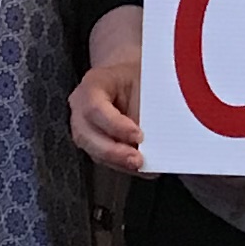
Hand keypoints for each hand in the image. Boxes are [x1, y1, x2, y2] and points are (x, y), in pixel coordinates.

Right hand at [70, 53, 143, 172]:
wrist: (132, 78)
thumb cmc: (138, 78)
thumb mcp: (145, 81)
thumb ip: (150, 104)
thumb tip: (163, 132)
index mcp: (94, 84)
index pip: (94, 107)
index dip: (115, 125)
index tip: (139, 136)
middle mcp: (81, 106)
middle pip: (86, 135)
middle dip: (113, 151)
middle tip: (138, 160)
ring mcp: (83, 126)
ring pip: (92, 150)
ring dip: (118, 162)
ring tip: (141, 165)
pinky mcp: (93, 142)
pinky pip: (103, 158)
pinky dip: (122, 165)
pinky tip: (140, 167)